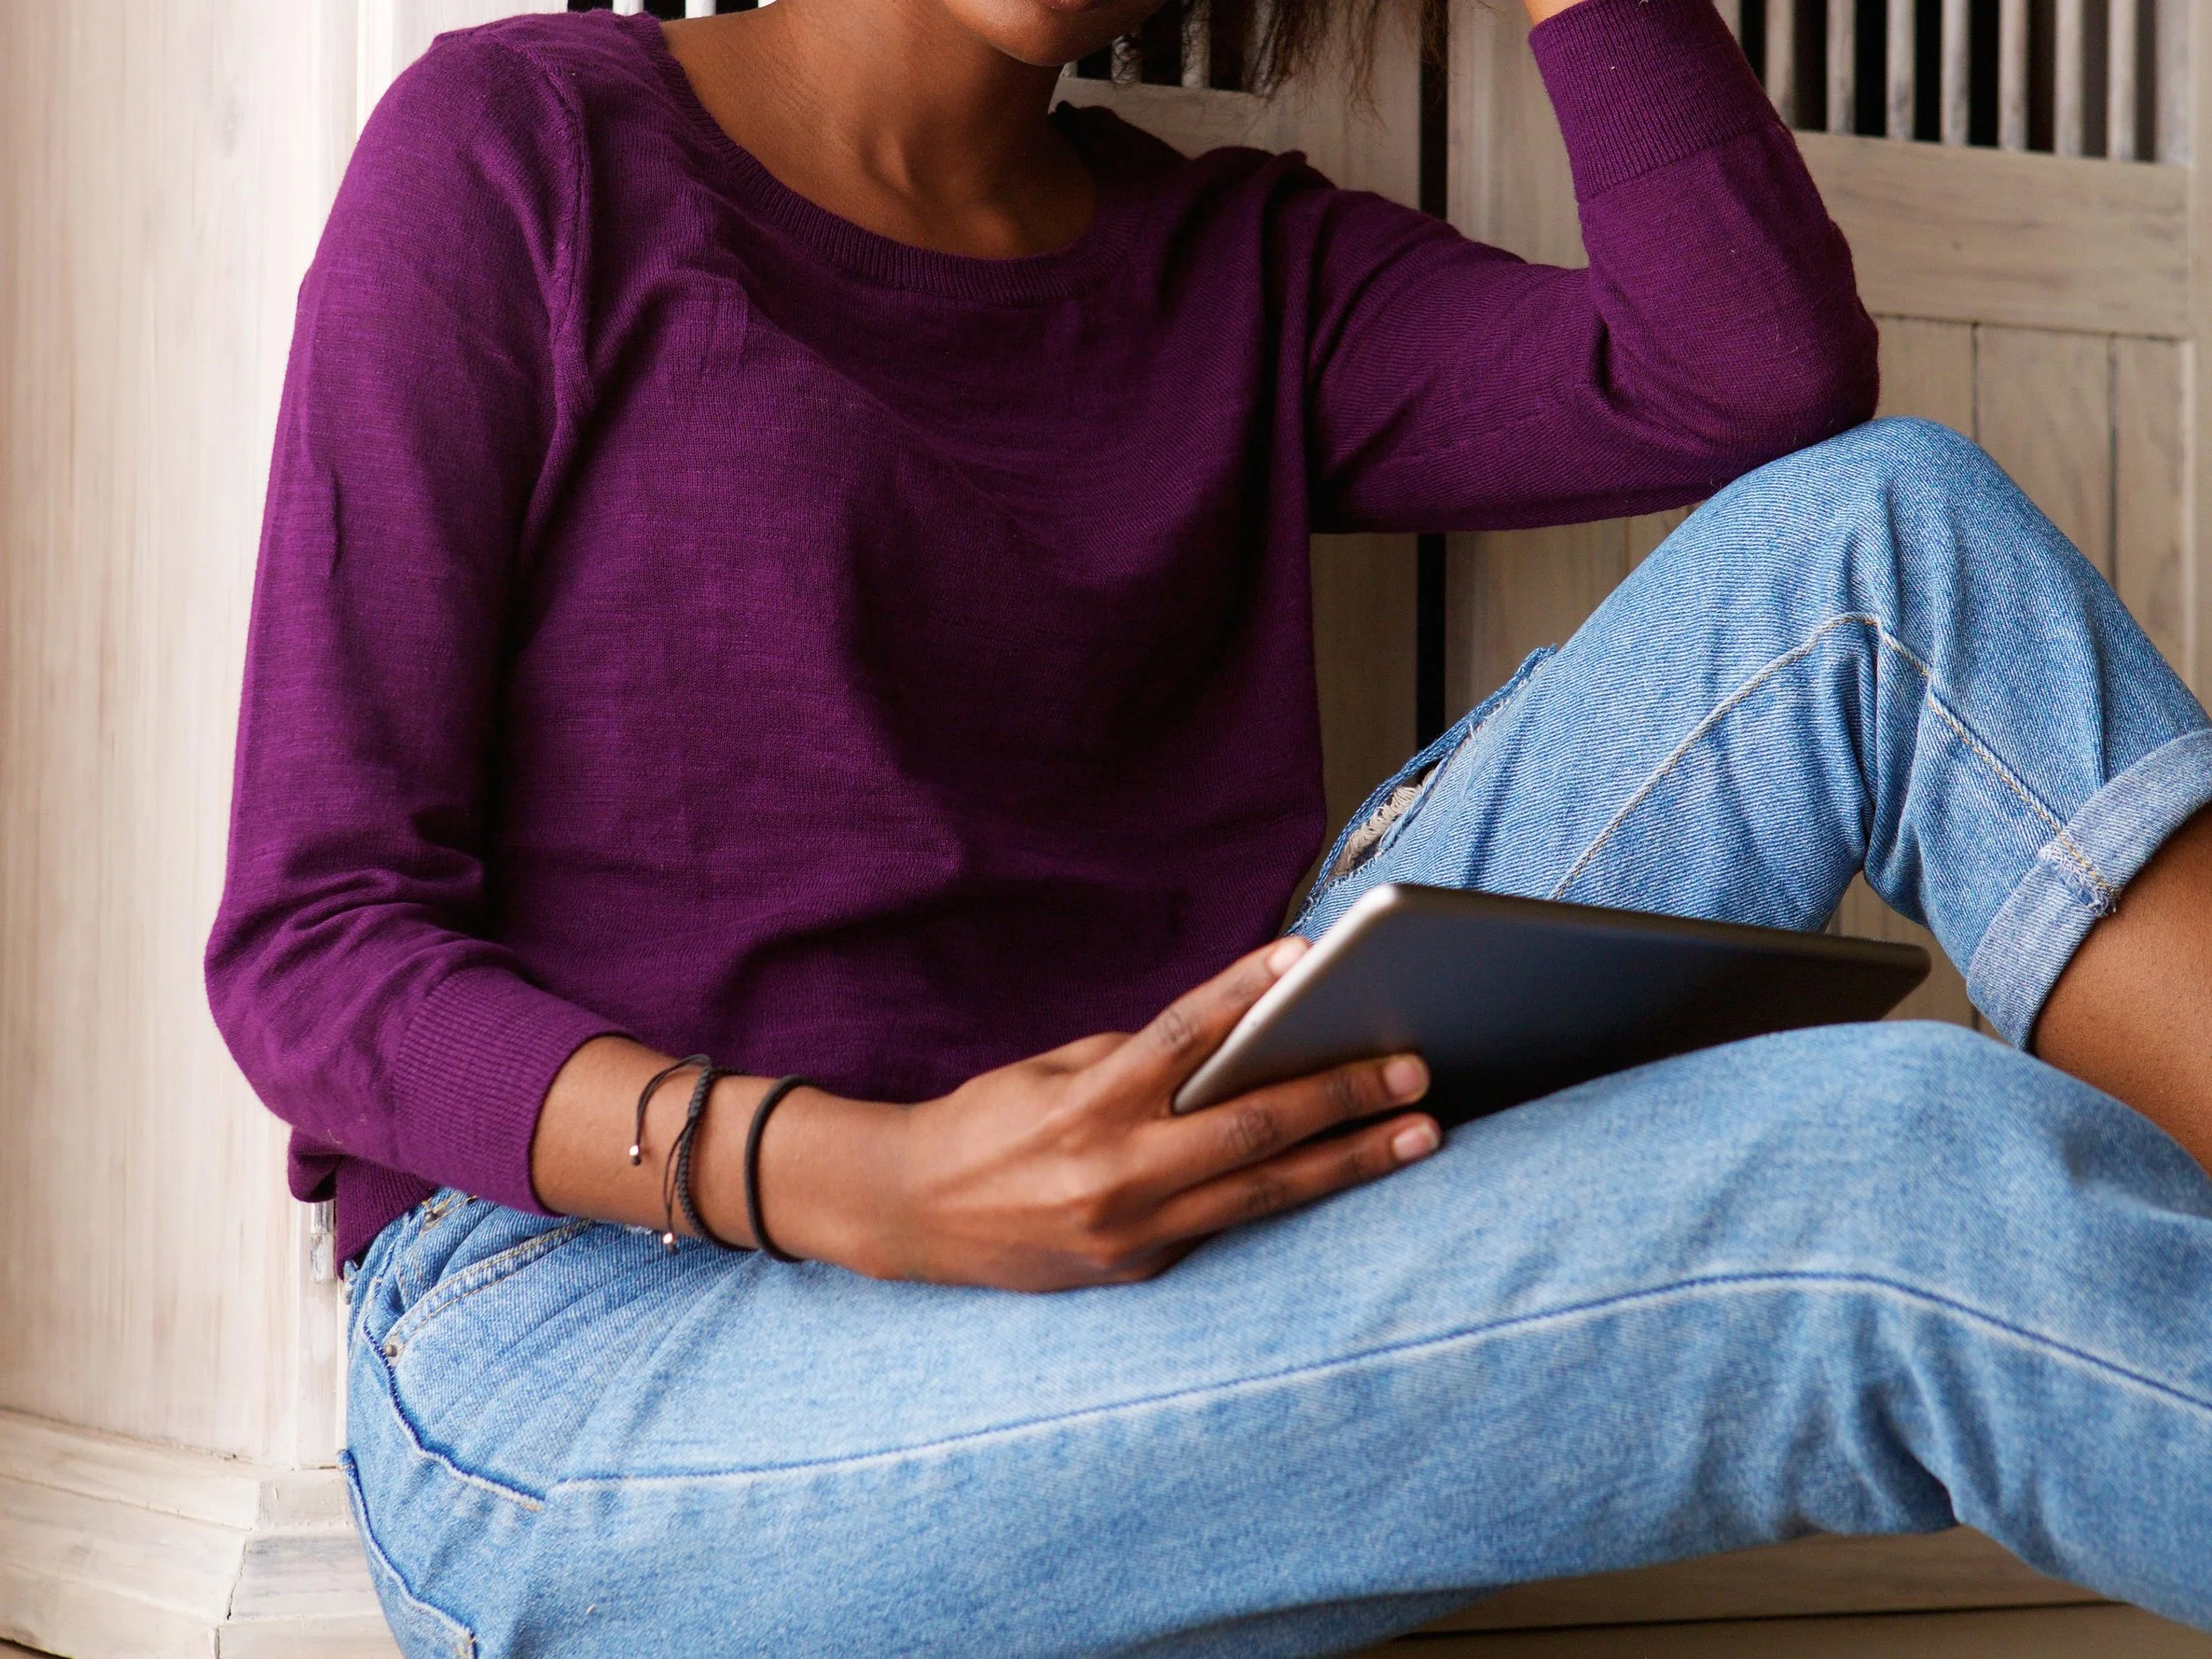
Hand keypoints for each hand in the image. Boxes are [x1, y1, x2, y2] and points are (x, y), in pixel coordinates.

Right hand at [850, 936, 1439, 1290]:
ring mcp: (1128, 1232)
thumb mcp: (1053, 1071)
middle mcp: (1112, 1172)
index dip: (1246, 993)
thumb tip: (1240, 1043)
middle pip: (1249, 1127)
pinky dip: (1287, 1193)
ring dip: (1349, 1161)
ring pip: (1261, 1192)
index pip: (1181, 1036)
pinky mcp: (1137, 1271)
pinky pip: (1225, 1225)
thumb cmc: (990, 1120)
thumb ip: (1141, 1062)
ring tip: (1419, 1133)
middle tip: (1415, 1069)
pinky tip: (1348, 1170)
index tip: (1310, 956)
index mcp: (1085, 1104)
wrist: (911, 1215)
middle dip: (1340, 1096)